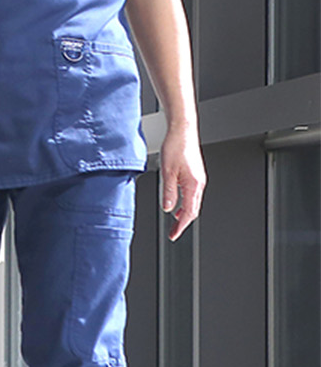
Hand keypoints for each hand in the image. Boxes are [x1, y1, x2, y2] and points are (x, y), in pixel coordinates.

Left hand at [159, 124, 205, 240]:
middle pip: (193, 210)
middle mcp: (199, 183)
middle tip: (174, 232)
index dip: (181, 226)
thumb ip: (168, 191)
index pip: (189, 212)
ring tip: (175, 221)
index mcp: (194, 185)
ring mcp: (198, 179)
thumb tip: (168, 208)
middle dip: (183, 223)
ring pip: (193, 202)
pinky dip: (185, 202)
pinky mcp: (196, 174)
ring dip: (184, 213)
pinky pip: (192, 193)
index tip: (174, 234)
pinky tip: (177, 202)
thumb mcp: (167, 172)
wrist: (183, 131)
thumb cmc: (175, 147)